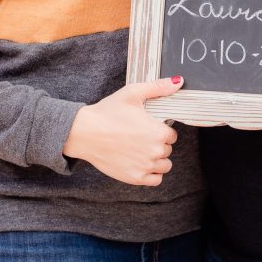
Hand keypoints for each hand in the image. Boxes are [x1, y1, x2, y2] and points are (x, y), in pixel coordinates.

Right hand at [63, 76, 183, 185]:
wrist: (84, 132)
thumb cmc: (107, 112)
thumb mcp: (132, 93)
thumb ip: (158, 87)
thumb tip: (178, 82)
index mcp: (159, 132)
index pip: (171, 134)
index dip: (160, 129)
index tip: (148, 127)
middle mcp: (155, 151)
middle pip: (167, 149)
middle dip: (157, 143)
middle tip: (139, 136)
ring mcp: (145, 166)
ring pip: (164, 165)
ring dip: (157, 159)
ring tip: (141, 150)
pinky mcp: (135, 178)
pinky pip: (156, 180)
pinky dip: (152, 173)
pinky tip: (141, 163)